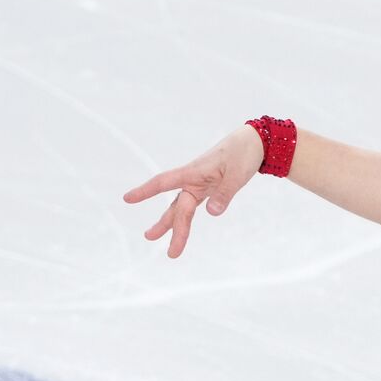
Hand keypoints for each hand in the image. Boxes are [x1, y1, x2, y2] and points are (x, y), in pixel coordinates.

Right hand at [122, 125, 264, 257]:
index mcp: (194, 172)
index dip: (145, 191)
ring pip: (181, 208)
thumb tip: (211, 213)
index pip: (164, 182)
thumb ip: (224, 193)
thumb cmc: (243, 154)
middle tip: (149, 238)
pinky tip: (180, 229)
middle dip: (167, 224)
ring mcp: (200, 185)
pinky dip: (185, 217)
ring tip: (154, 238)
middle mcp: (193, 180)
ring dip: (171, 224)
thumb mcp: (237, 174)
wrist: (254, 142)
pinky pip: (193, 206)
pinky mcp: (209, 188)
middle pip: (177, 205)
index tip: (127, 198)